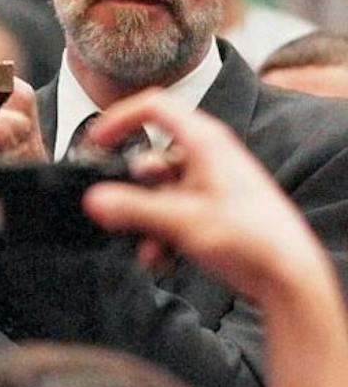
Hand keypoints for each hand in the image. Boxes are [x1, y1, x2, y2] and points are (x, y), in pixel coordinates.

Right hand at [82, 92, 326, 303]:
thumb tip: (94, 198)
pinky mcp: (215, 209)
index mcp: (205, 142)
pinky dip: (161, 230)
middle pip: (153, 157)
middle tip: (115, 207)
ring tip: (145, 245)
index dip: (120, 118)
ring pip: (161, 190)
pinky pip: (175, 210)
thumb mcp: (182, 221)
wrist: (291, 279)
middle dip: (132, 188)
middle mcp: (208, 157)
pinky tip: (160, 256)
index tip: (97, 142)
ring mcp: (212, 184)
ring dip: (145, 217)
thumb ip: (133, 209)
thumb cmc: (254, 240)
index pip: (154, 107)